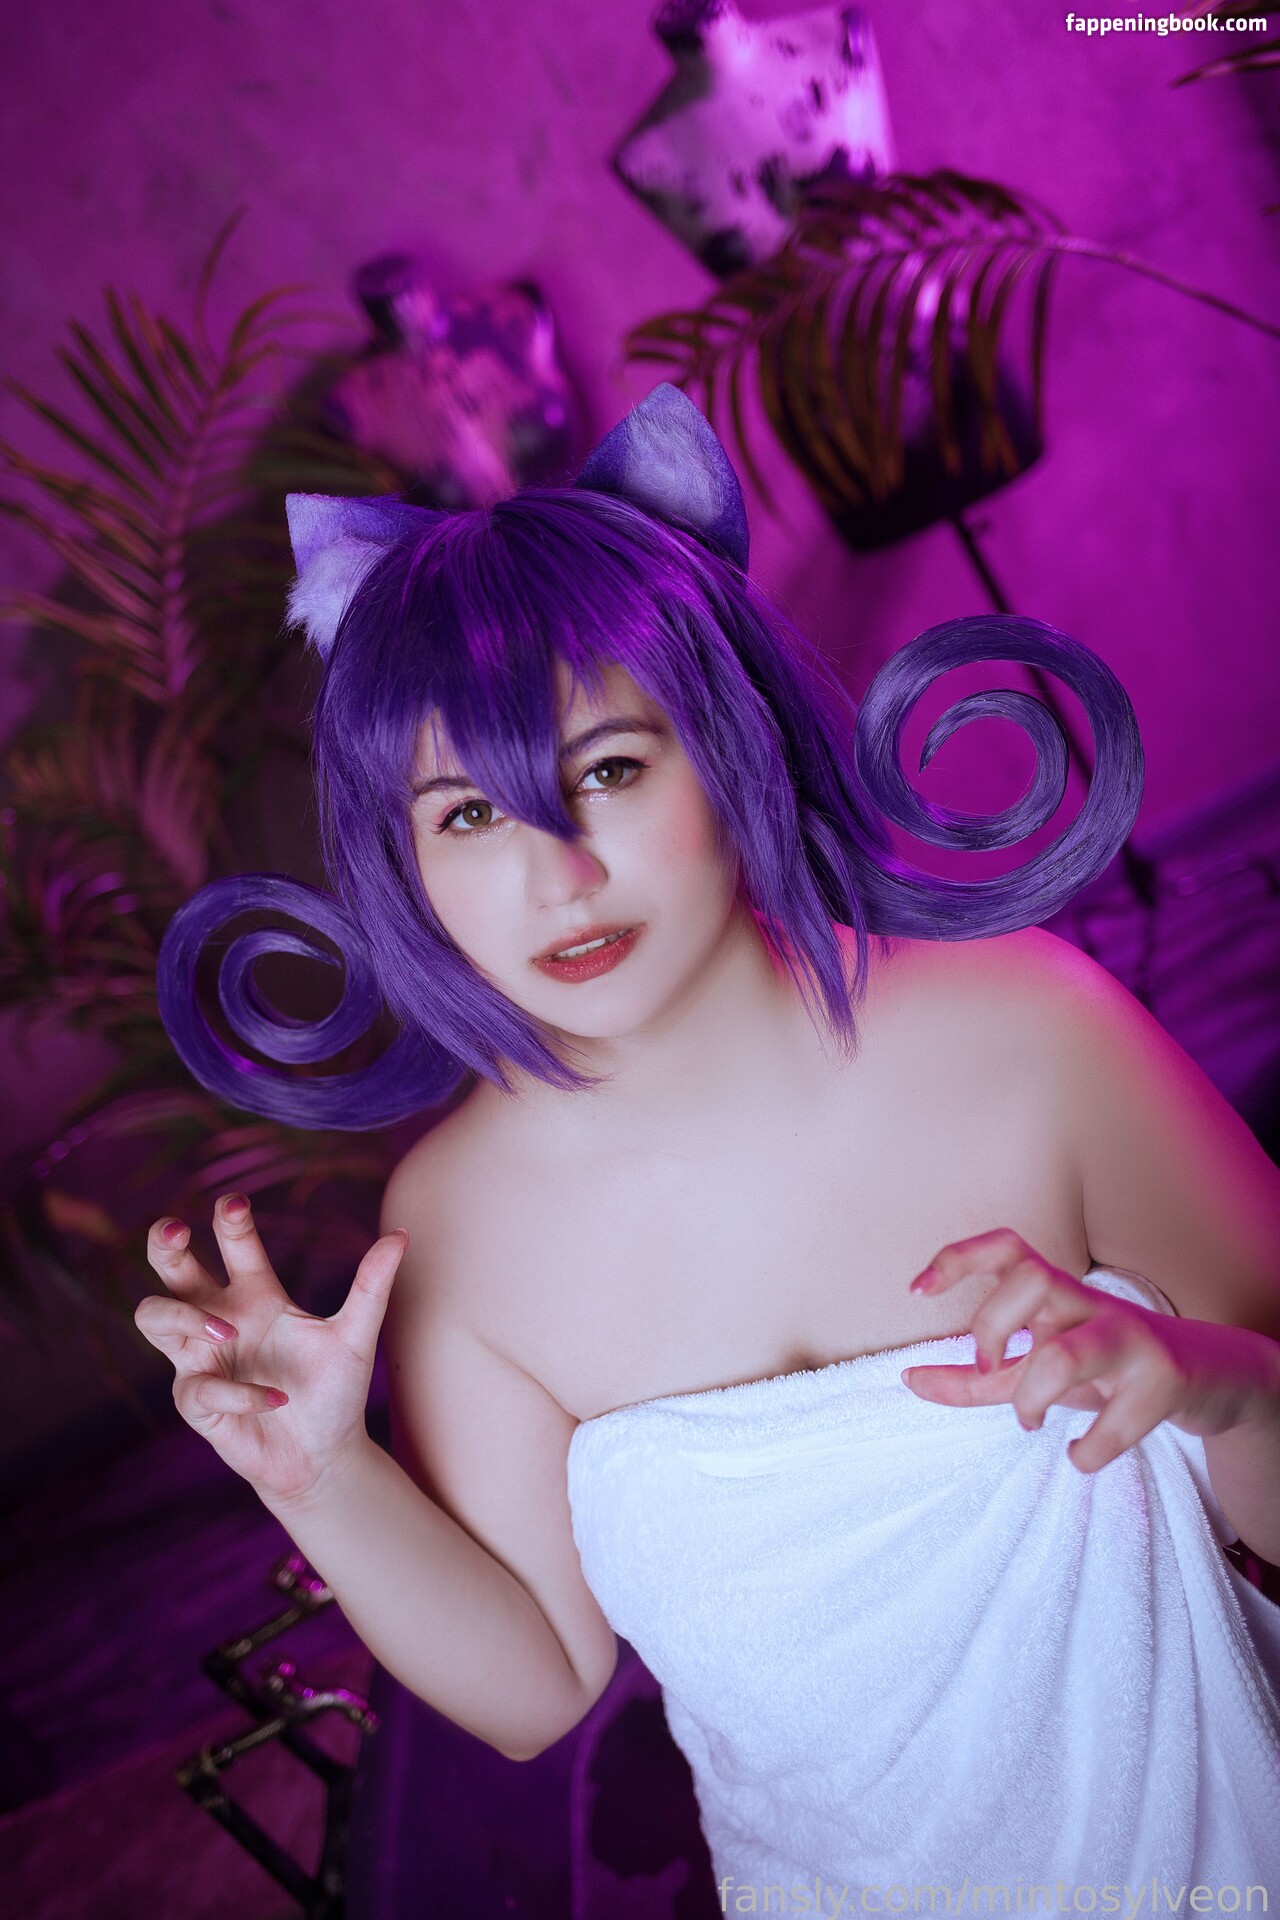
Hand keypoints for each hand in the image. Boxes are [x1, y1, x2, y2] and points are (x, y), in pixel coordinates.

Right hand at [136, 1192, 407, 1506]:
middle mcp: (221, 1320)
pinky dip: (240, 1392)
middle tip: (176, 1230)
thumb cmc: (334, 1391)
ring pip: (153, 1319)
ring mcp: (201, 1360)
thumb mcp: (356, 1336)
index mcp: (255, 1295)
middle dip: (163, 1245)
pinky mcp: (198, 1404)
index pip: (234, 1246)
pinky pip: (201, 1388)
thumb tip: (401, 1235)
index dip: (230, 1222)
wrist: (326, 1456)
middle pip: (170, 1270)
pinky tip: (276, 1400)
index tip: (234, 1204)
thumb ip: (371, 1287)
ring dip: (185, 1317)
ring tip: (228, 1331)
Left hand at [899, 1227, 1279, 1472]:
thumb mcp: (1036, 1368)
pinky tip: (1079, 1455)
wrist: (1206, 1376)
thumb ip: (974, 1378)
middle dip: (992, 1329)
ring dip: (1032, 1395)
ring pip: (1067, 1352)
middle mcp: (1093, 1304)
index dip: (959, 1258)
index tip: (918, 1291)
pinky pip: (1115, 1424)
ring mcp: (1131, 1341)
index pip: (1008, 1247)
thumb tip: (907, 1381)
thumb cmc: (1104, 1368)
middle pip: (1034, 1280)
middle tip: (992, 1369)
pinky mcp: (1164, 1384)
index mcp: (1058, 1293)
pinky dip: (1087, 1452)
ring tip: (1030, 1418)